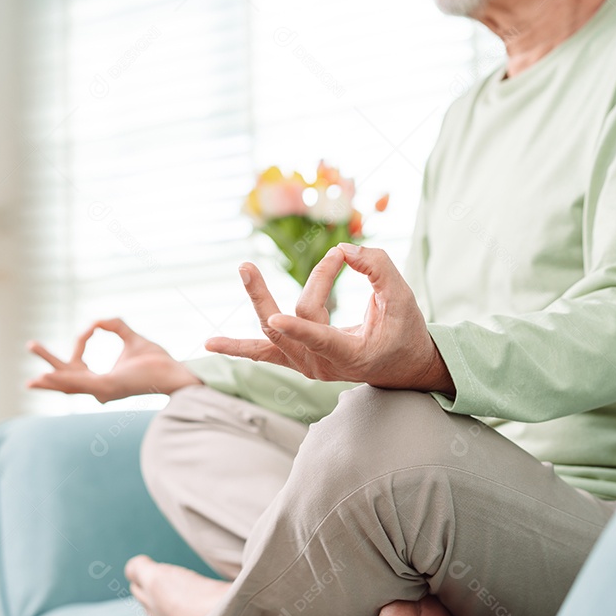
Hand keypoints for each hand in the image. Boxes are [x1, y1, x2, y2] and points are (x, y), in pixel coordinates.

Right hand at [27, 318, 201, 402]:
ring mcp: (102, 391)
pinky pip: (81, 384)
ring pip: (69, 385)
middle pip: (65, 380)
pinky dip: (63, 381)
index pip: (77, 365)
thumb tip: (97, 321)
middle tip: (29, 353)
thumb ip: (115, 326)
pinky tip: (48, 378)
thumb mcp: (131, 338)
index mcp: (101, 380)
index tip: (91, 328)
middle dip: (47, 369)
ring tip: (31, 381)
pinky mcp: (108, 388)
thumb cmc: (157, 361)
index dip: (80, 342)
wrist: (175, 371)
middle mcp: (99, 389)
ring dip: (50, 381)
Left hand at [206, 243, 454, 393]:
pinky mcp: (296, 359)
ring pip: (272, 334)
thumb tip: (345, 249)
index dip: (300, 329)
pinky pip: (263, 353)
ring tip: (243, 269)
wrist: (400, 366)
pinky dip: (238, 347)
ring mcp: (305, 366)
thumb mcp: (402, 298)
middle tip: (246, 266)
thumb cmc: (404, 330)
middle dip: (266, 296)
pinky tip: (210, 344)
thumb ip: (378, 270)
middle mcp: (321, 366)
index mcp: (350, 355)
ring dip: (256, 300)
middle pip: (287, 325)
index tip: (278, 317)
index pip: (320, 339)